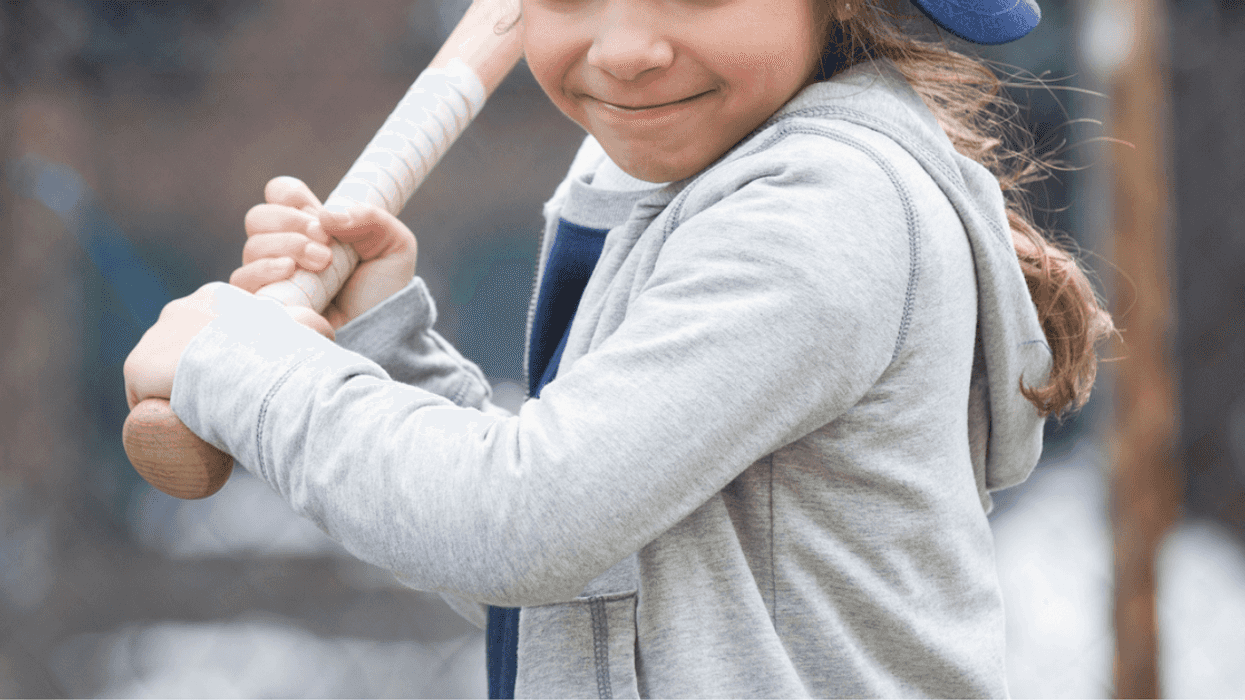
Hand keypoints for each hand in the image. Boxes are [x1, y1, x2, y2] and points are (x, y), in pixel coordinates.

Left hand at [123, 283, 333, 409]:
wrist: (248, 364)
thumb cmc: (281, 349)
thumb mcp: (302, 330)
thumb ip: (316, 327)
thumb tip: (330, 332)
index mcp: (215, 296)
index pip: (211, 329)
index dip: (222, 357)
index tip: (236, 385)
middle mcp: (179, 308)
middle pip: (182, 347)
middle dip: (194, 375)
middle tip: (220, 410)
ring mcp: (154, 336)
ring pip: (160, 370)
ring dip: (170, 392)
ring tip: (193, 425)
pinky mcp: (137, 366)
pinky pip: (141, 397)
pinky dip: (150, 414)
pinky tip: (163, 432)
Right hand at [230, 176, 418, 328]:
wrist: (385, 334)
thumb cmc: (387, 289)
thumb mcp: (394, 244)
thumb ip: (368, 217)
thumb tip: (326, 215)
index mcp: (312, 226)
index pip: (280, 194)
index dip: (292, 196)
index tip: (320, 215)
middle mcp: (285, 248)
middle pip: (259, 217)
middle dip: (292, 223)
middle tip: (326, 243)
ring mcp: (272, 277)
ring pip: (252, 247)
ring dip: (287, 246)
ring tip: (322, 263)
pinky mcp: (265, 304)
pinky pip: (242, 281)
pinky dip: (263, 270)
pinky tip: (289, 271)